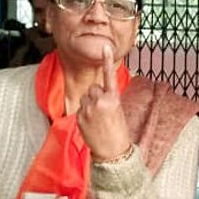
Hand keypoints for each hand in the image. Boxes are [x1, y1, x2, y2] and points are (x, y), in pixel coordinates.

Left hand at [77, 44, 131, 160]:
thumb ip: (108, 99)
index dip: (107, 60)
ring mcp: (88, 109)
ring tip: (97, 118)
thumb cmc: (118, 131)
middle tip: (103, 111)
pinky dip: (84, 113)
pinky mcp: (79, 116)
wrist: (113, 152)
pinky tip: (91, 124)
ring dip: (89, 104)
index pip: (109, 76)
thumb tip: (96, 93)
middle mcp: (100, 101)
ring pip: (85, 97)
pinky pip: (80, 107)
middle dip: (96, 96)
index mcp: (113, 98)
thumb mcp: (118, 111)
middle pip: (93, 88)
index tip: (105, 46)